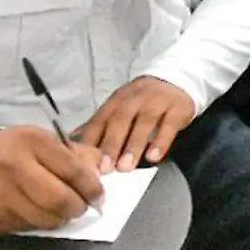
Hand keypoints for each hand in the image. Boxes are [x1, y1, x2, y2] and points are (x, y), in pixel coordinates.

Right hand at [0, 126, 106, 232]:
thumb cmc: (11, 149)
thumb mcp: (42, 139)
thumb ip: (75, 153)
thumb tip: (101, 169)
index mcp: (32, 142)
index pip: (72, 169)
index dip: (92, 186)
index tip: (99, 195)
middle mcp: (15, 167)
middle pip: (60, 200)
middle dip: (78, 208)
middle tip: (81, 207)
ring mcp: (1, 195)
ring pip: (46, 220)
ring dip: (60, 219)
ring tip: (60, 210)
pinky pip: (28, 228)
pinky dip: (39, 223)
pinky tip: (35, 211)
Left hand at [74, 76, 195, 172]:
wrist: (176, 81)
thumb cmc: (143, 101)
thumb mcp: (119, 108)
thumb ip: (100, 124)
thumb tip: (73, 140)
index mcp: (117, 101)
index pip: (101, 119)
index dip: (92, 140)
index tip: (85, 162)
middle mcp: (135, 98)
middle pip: (121, 120)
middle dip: (111, 144)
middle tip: (105, 168)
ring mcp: (157, 101)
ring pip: (144, 122)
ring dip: (134, 145)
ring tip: (126, 167)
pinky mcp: (177, 108)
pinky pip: (169, 125)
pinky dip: (161, 141)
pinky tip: (154, 157)